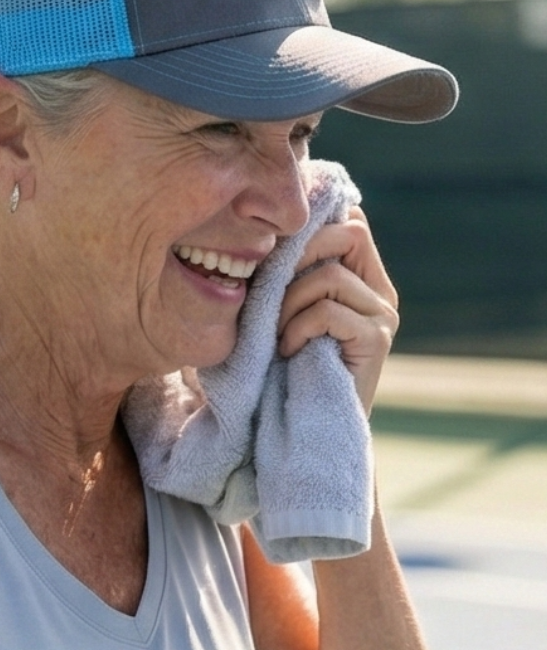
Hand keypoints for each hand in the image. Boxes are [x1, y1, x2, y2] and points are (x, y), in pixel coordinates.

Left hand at [275, 206, 398, 412]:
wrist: (306, 426)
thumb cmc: (284, 365)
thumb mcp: (284, 310)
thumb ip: (290, 274)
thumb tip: (267, 230)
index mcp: (361, 278)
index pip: (350, 223)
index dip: (312, 224)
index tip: (276, 248)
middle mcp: (380, 292)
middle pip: (349, 233)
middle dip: (299, 253)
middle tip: (268, 287)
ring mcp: (383, 316)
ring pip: (330, 276)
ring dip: (288, 302)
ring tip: (275, 333)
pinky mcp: (377, 340)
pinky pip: (328, 312)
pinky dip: (297, 328)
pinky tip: (288, 351)